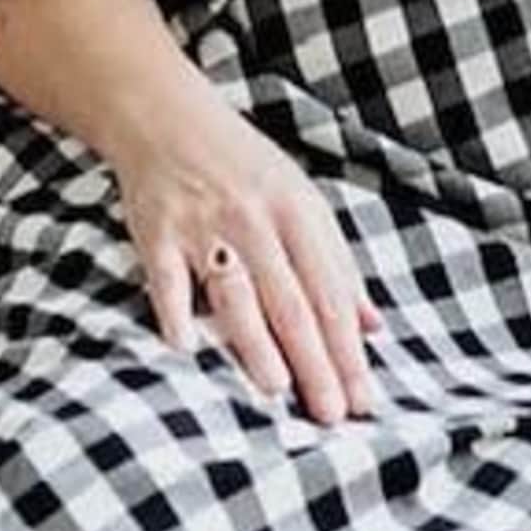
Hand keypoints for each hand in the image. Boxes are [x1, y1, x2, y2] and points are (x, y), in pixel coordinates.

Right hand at [117, 107, 386, 425]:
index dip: (348, 350)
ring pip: (236, 294)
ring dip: (255, 342)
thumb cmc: (244, 168)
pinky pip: (167, 277)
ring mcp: (204, 225)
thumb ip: (335, 264)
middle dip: (314, 362)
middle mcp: (255, 218)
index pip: (330, 294)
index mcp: (298, 212)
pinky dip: (175, 311)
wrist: (168, 117)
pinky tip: (185, 347)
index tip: (363, 399)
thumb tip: (373, 326)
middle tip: (331, 413)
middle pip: (291, 302)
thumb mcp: (300, 202)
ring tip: (278, 388)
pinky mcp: (157, 230)